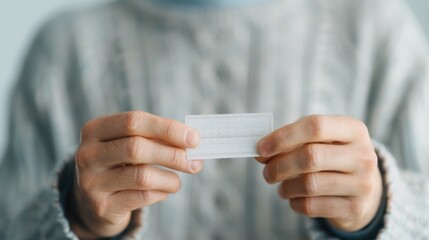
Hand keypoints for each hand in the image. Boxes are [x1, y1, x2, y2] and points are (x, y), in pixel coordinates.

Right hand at [73, 111, 201, 237]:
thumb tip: (192, 140)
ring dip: (170, 179)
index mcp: (95, 129)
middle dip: (173, 154)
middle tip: (196, 162)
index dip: (168, 128)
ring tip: (178, 181)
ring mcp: (91, 181)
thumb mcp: (130, 143)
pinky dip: (161, 193)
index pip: (135, 121)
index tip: (194, 138)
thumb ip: (156, 138)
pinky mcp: (101, 206)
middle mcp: (87, 153)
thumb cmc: (121, 163)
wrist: (93, 200)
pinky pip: (142, 197)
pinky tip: (163, 191)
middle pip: (137, 148)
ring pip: (142, 176)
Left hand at [256, 115, 381, 231]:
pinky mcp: (355, 208)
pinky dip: (295, 203)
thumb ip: (292, 142)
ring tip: (282, 186)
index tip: (260, 148)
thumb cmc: (332, 157)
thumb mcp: (321, 142)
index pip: (315, 126)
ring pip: (310, 184)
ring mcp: (362, 183)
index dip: (283, 137)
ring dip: (285, 187)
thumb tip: (261, 152)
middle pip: (310, 157)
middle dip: (280, 165)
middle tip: (267, 172)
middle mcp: (363, 155)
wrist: (364, 189)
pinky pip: (313, 206)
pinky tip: (295, 199)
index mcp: (353, 130)